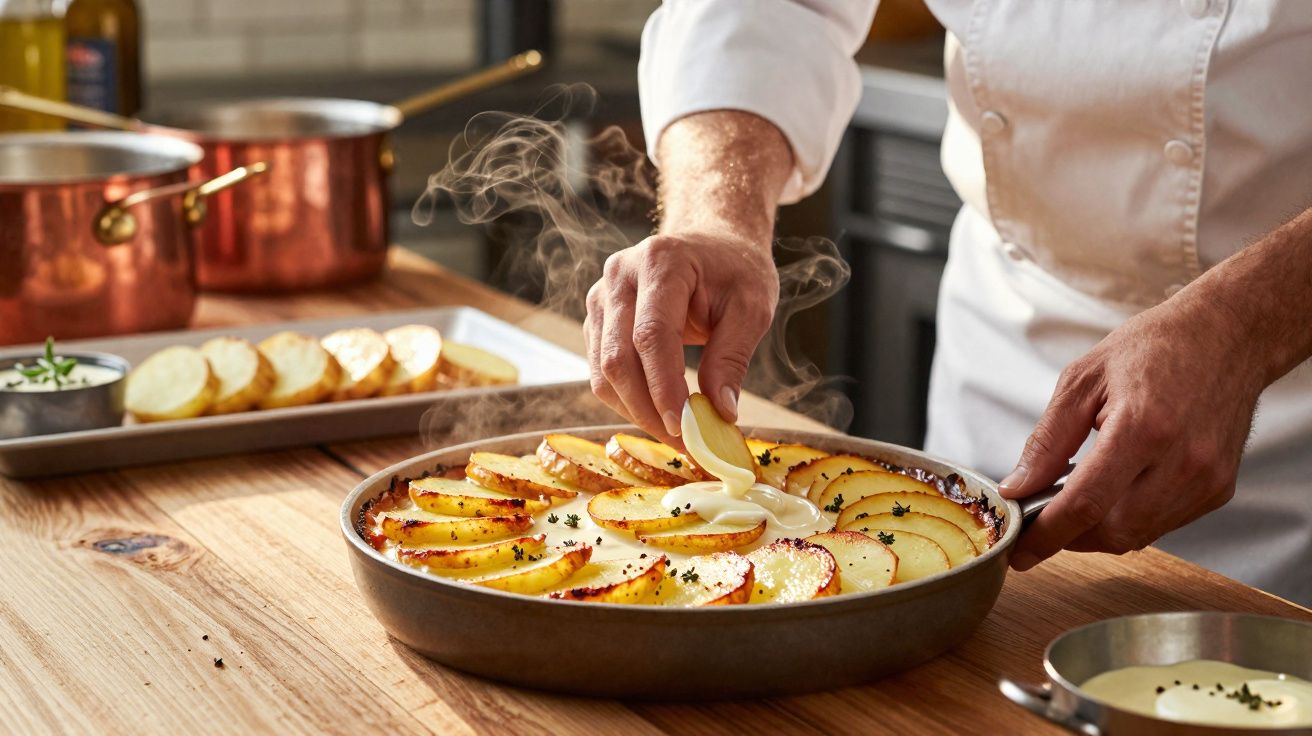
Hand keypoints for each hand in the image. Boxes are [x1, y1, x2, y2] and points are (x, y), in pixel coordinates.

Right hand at [584, 229, 777, 445]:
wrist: (712, 243)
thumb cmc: (735, 270)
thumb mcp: (752, 307)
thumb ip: (732, 358)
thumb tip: (720, 413)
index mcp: (660, 261)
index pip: (651, 335)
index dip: (663, 387)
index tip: (684, 426)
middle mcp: (619, 276)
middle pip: (618, 358)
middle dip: (648, 409)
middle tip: (686, 443)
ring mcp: (601, 297)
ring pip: (603, 372)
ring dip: (636, 411)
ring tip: (676, 434)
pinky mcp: (597, 320)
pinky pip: (601, 372)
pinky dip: (628, 400)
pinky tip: (659, 413)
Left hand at [998, 291, 1265, 569]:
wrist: (1227, 335)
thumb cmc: (1155, 347)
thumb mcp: (1083, 380)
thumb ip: (1047, 441)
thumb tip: (1018, 487)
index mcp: (1142, 428)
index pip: (1085, 504)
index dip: (1046, 535)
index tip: (1018, 551)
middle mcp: (1181, 460)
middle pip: (1113, 532)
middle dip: (1070, 537)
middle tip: (1042, 521)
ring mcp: (1206, 479)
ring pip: (1138, 535)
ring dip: (1098, 531)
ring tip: (1076, 500)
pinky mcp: (1219, 488)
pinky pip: (1164, 524)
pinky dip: (1130, 519)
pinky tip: (1115, 492)